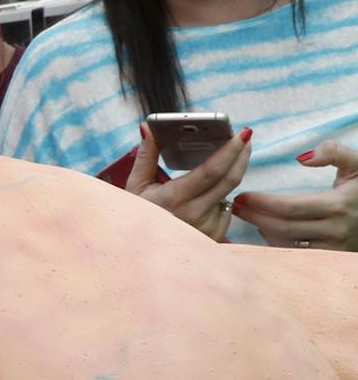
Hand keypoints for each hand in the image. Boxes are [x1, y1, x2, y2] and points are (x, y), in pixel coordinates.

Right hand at [125, 121, 250, 240]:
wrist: (139, 251)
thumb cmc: (137, 215)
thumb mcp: (135, 186)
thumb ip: (146, 155)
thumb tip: (147, 128)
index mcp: (174, 198)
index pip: (212, 170)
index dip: (231, 150)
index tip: (243, 134)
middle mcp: (194, 214)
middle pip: (230, 179)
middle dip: (241, 156)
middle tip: (244, 139)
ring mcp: (207, 227)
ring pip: (228, 193)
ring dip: (225, 179)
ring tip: (214, 172)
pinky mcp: (215, 236)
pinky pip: (226, 210)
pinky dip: (219, 200)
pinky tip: (203, 201)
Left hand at [233, 142, 357, 248]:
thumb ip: (334, 153)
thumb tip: (303, 158)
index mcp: (339, 205)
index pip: (291, 207)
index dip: (263, 203)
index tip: (242, 195)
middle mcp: (336, 230)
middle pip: (284, 228)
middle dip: (255, 217)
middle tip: (235, 206)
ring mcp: (334, 248)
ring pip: (287, 246)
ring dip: (262, 232)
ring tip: (247, 216)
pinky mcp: (331, 258)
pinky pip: (296, 256)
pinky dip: (277, 245)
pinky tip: (266, 231)